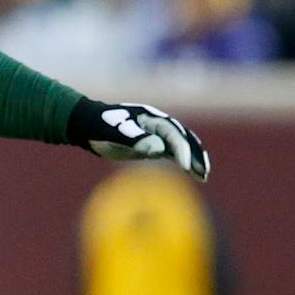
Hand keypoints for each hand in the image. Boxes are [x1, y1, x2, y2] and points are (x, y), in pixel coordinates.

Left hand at [68, 98, 209, 181]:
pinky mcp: (154, 144)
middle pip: (184, 139)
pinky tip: (193, 173)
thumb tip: (158, 148)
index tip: (185, 166)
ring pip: (182, 146)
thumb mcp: (114, 132)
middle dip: (194, 155)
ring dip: (194, 159)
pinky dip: (184, 162)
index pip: (173, 134)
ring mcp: (158, 134)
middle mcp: (159, 124)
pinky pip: (174, 152)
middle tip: (203, 173)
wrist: (90, 126)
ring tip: (204, 176)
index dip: (181, 149)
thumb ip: (135, 138)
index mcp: (152, 118)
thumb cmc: (101, 127)